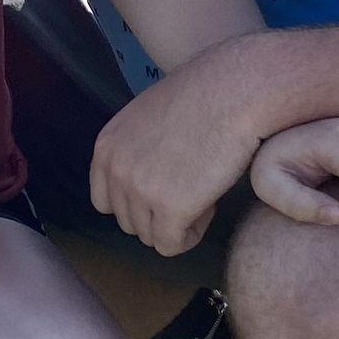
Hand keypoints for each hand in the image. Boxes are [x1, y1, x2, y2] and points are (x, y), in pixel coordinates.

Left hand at [89, 52, 261, 256]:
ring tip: (202, 192)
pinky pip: (172, 245)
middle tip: (192, 187)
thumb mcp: (147, 116)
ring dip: (177, 223)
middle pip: (129, 222)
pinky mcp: (169, 208)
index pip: (104, 202)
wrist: (234, 93)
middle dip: (159, 213)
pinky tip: (209, 206)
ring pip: (150, 236)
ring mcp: (139, 191)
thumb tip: (145, 177)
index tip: (166, 187)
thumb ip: (134, 149)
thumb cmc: (204, 95)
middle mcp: (115, 170)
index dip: (136, 202)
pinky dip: (191, 235)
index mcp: (106, 148)